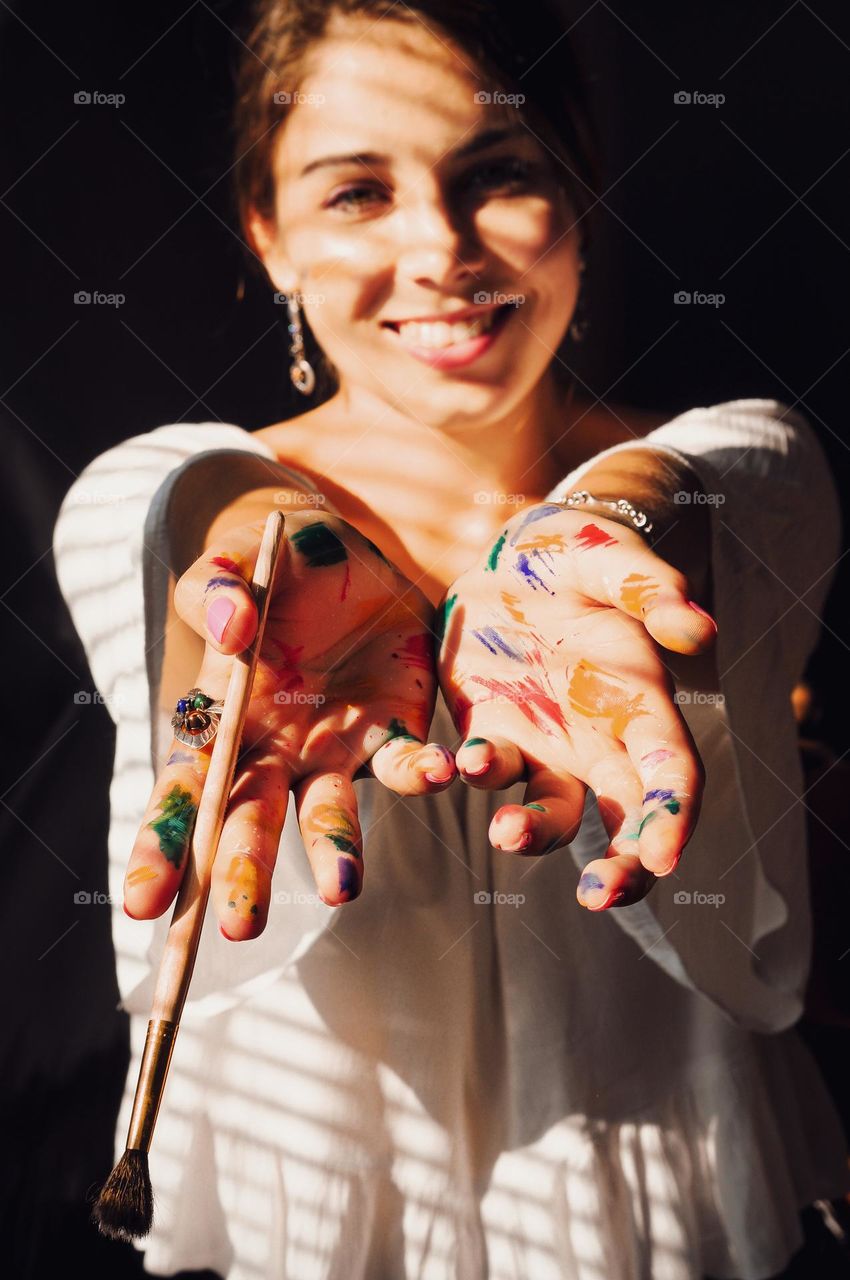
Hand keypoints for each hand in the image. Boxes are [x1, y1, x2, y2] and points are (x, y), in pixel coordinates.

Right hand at [124, 511, 455, 931]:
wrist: (350, 552)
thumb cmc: (272, 565)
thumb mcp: (234, 563)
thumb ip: (217, 590)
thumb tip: (232, 630)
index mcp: (220, 718)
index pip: (182, 790)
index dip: (162, 845)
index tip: (142, 906)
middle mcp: (274, 748)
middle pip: (250, 820)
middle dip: (242, 873)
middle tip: (240, 929)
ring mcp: (335, 746)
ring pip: (328, 811)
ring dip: (334, 848)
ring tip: (342, 888)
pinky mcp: (394, 726)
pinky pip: (405, 758)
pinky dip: (419, 770)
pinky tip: (437, 773)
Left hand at [437, 503, 716, 909]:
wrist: (505, 552)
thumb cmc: (572, 553)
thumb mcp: (607, 558)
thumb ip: (648, 589)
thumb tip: (699, 633)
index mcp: (641, 701)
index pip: (672, 774)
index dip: (672, 817)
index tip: (661, 856)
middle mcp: (599, 736)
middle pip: (626, 820)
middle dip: (624, 868)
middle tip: (598, 893)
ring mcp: (543, 742)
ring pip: (552, 814)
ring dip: (536, 834)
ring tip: (508, 829)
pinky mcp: (488, 732)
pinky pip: (484, 771)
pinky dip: (472, 777)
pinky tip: (453, 764)